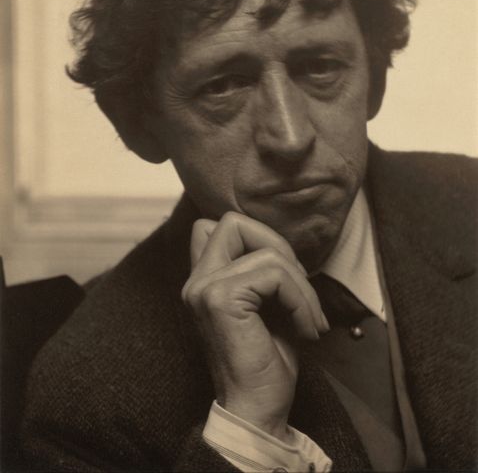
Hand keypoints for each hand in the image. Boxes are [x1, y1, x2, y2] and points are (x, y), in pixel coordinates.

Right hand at [181, 211, 328, 440]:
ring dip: (302, 285)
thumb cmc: (266, 360)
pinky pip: (275, 275)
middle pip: (234, 222)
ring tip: (310, 319)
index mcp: (204, 279)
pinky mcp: (221, 299)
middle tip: (298, 289)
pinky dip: (302, 298)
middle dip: (279, 247)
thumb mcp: (265, 305)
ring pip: (267, 251)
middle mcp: (197, 280)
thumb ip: (260, 271)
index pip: (216, 225)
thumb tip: (280, 244)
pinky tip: (307, 328)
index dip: (256, 238)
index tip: (281, 278)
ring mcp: (204, 288)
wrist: (257, 409)